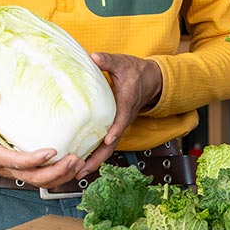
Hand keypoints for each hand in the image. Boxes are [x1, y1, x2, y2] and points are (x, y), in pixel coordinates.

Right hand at [0, 90, 82, 187]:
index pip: (16, 162)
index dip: (34, 159)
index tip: (52, 151)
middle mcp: (4, 167)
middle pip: (33, 177)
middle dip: (56, 171)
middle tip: (75, 158)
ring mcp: (12, 171)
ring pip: (39, 182)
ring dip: (60, 175)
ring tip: (79, 162)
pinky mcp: (18, 169)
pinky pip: (39, 178)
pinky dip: (57, 175)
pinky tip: (71, 165)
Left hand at [75, 52, 163, 179]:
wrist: (152, 79)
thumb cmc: (136, 71)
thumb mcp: (122, 62)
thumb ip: (108, 60)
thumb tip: (93, 56)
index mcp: (127, 102)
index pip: (122, 118)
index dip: (115, 129)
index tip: (107, 139)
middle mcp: (124, 118)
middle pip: (113, 142)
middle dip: (99, 158)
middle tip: (82, 169)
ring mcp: (120, 125)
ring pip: (109, 147)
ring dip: (95, 161)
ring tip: (77, 173)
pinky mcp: (116, 127)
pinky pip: (106, 144)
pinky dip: (95, 155)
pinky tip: (80, 162)